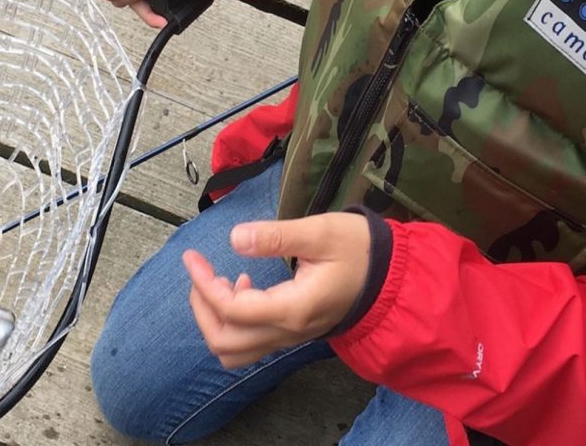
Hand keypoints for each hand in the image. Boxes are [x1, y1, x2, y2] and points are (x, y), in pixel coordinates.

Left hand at [182, 213, 370, 368]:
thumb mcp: (321, 232)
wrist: (392, 277)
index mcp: (293, 309)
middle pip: (225, 342)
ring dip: (215, 320)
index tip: (192, 257)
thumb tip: (235, 239)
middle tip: (200, 272)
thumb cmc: (360, 250)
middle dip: (201, 308)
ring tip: (220, 282)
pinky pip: (251, 344)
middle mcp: (288, 332)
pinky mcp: (292, 334)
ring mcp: (290, 338)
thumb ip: (276, 237)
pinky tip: (245, 287)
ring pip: (235, 351)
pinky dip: (233, 323)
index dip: (204, 285)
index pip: (232, 309)